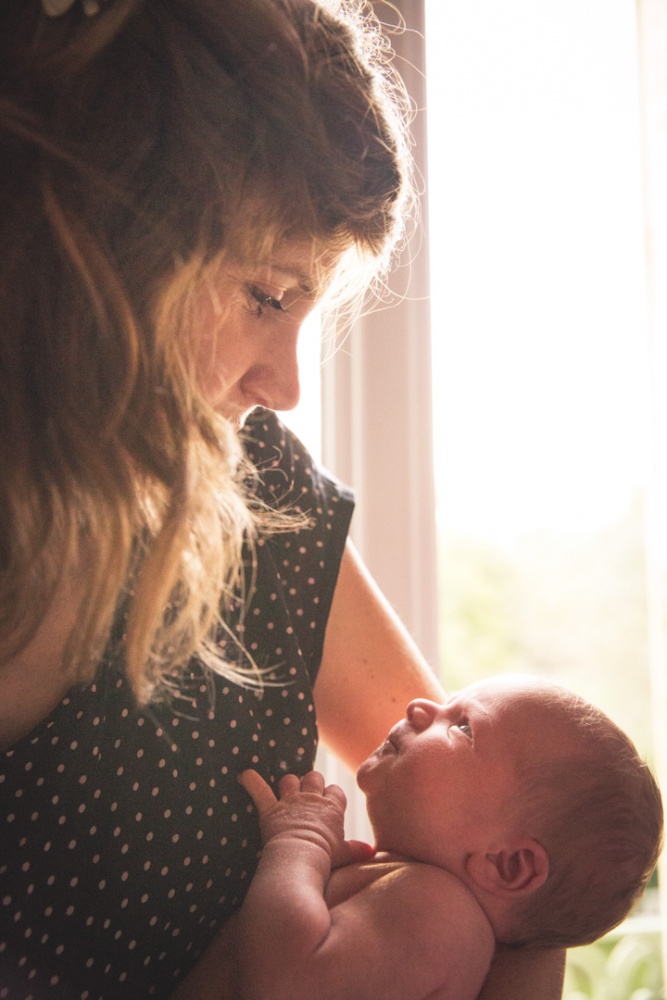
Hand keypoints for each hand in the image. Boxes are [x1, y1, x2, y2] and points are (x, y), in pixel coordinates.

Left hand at [239, 769, 374, 868]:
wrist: (300, 859)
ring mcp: (290, 802)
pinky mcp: (271, 809)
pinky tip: (244, 775)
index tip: (328, 804)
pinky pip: (259, 790)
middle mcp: (311, 799)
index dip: (330, 796)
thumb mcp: (344, 854)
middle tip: (307, 794)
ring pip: (290, 779)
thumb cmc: (325, 860)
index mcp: (331, 808)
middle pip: (314, 777)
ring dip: (288, 784)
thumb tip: (372, 851)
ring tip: (286, 791)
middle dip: (311, 783)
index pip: (334, 790)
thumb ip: (356, 849)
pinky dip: (251, 782)